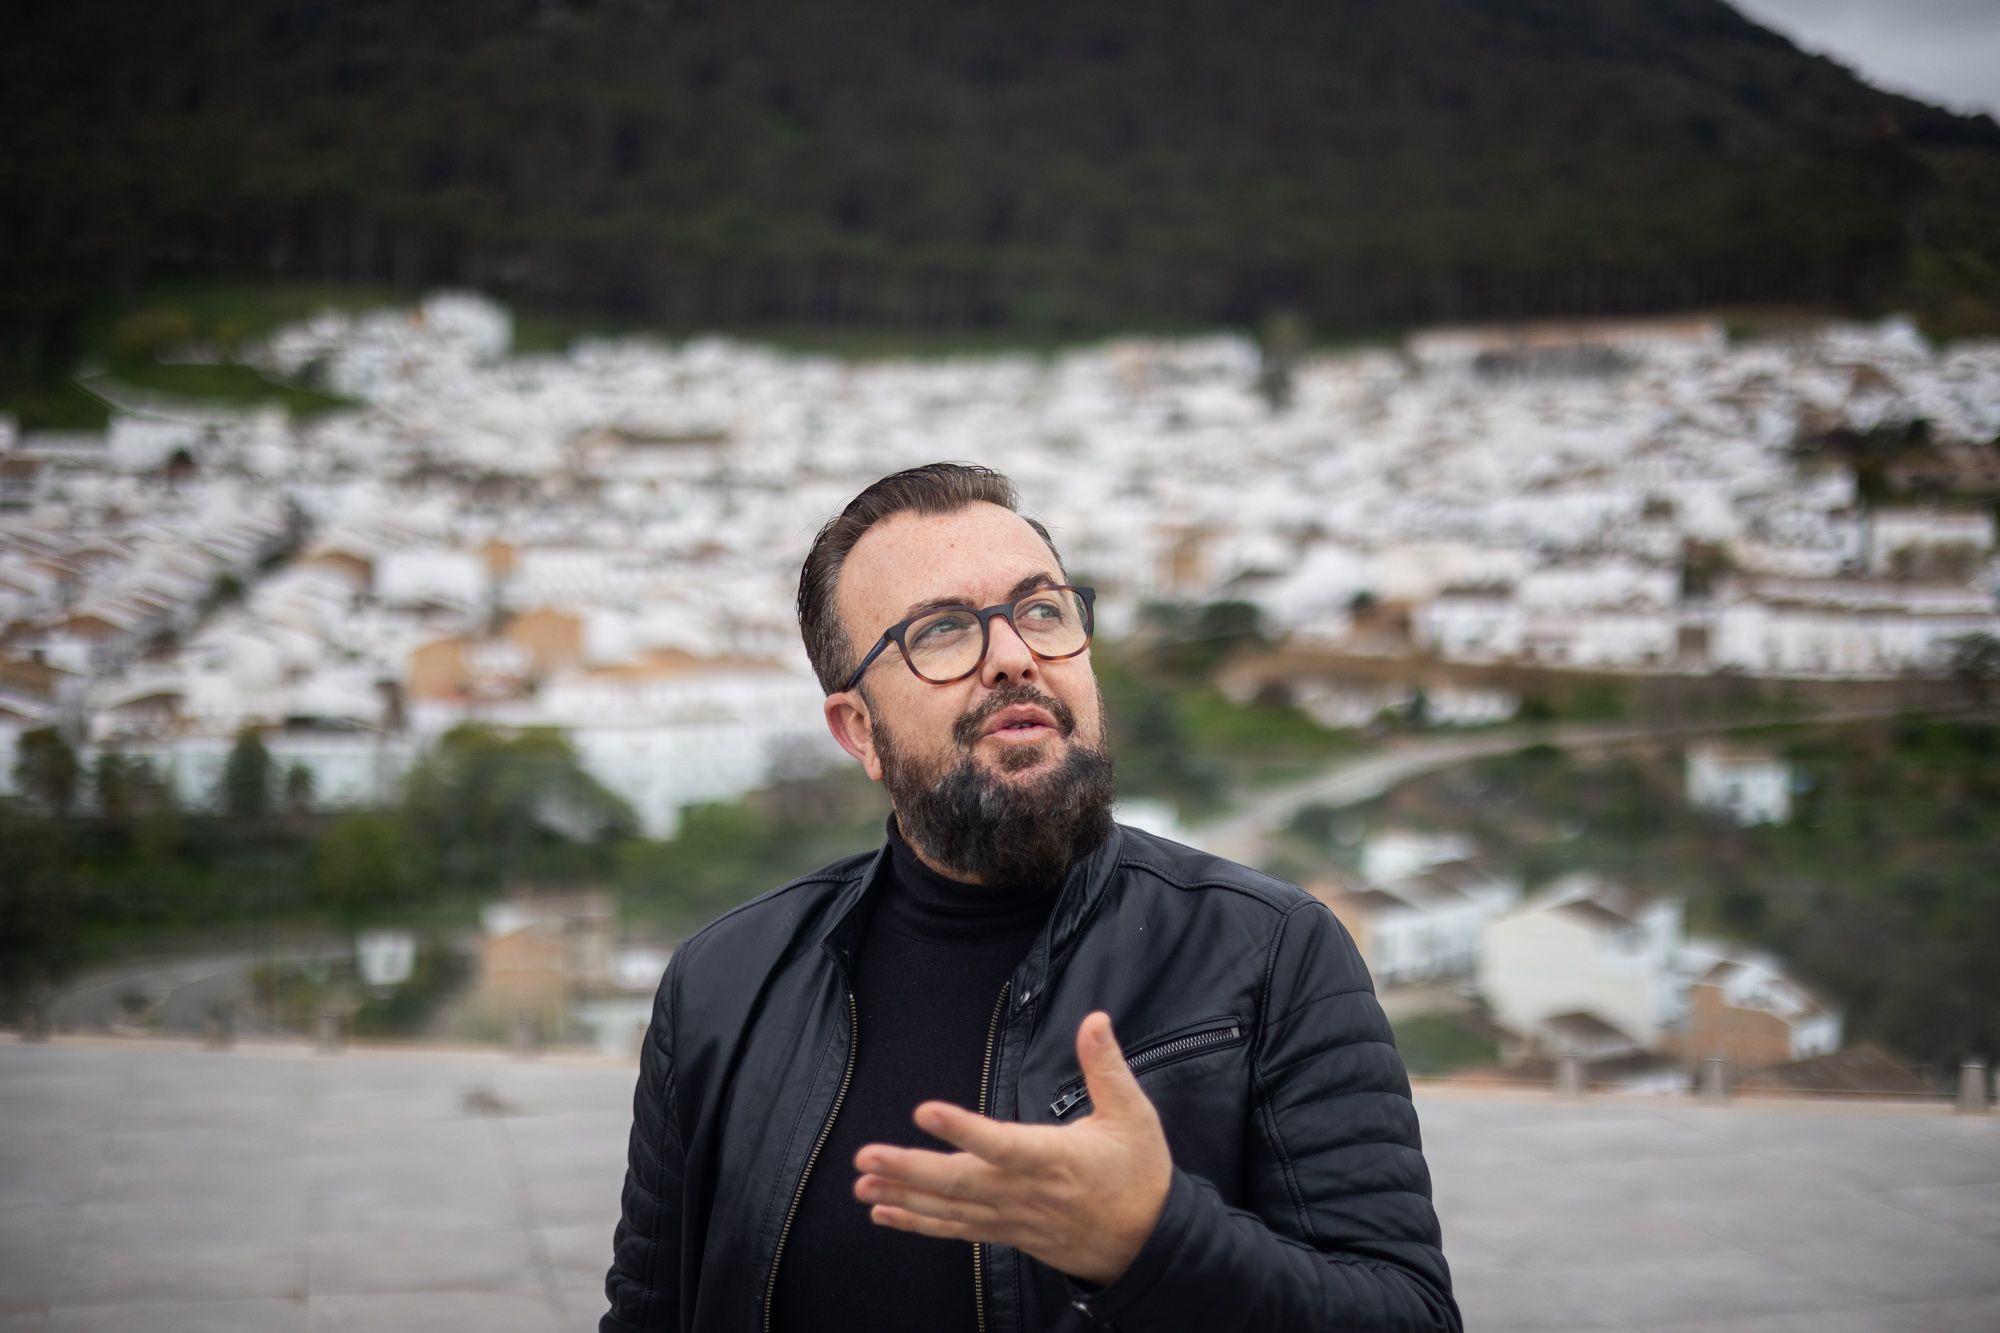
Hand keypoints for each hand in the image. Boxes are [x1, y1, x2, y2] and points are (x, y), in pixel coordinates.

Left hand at [852, 1011, 1173, 1285]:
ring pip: (950, 1210)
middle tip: (865, 1158)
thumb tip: (1094, 1019)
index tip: (925, 1111)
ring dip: (904, 1197)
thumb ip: (1107, 1067)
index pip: (1001, 1143)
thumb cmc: (1139, 1174)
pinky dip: (919, 1223)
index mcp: (1053, 1158)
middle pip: (960, 1182)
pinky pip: (956, 1230)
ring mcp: (1012, 1217)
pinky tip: (886, 1213)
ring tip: (862, 1185)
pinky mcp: (1007, 1232)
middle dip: (909, 1169)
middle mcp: (1025, 1192)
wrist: (1149, 1244)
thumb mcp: (1132, 1115)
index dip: (963, 1129)